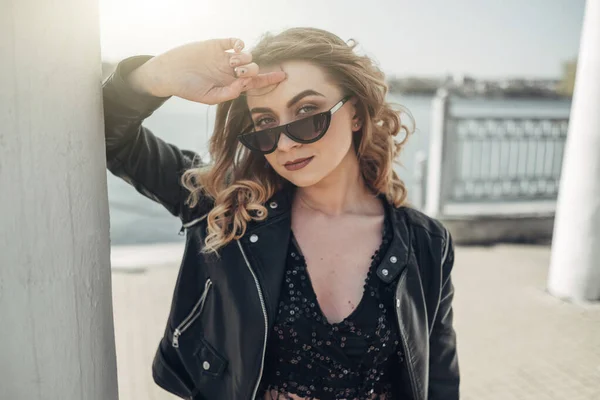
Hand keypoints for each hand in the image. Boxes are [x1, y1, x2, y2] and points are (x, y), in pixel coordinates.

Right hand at [127, 38, 285, 103]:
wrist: (169, 73)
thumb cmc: (188, 88)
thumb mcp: (209, 97)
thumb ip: (229, 93)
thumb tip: (244, 85)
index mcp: (231, 85)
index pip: (255, 83)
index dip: (269, 79)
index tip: (282, 76)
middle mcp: (230, 71)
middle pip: (253, 69)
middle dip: (252, 70)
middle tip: (239, 73)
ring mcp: (224, 57)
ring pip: (247, 55)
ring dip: (244, 59)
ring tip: (231, 62)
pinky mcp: (217, 45)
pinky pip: (235, 42)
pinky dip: (239, 44)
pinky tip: (236, 48)